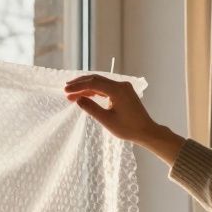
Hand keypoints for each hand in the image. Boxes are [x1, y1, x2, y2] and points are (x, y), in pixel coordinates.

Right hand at [63, 75, 186, 165]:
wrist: (146, 131)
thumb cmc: (127, 128)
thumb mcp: (106, 120)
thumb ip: (91, 108)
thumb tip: (78, 99)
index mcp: (117, 90)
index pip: (93, 83)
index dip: (78, 86)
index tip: (65, 90)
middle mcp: (121, 85)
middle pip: (96, 79)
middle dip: (80, 84)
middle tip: (66, 89)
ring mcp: (123, 87)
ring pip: (101, 83)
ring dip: (86, 87)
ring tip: (72, 93)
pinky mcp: (124, 92)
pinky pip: (106, 88)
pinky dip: (95, 91)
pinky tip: (85, 95)